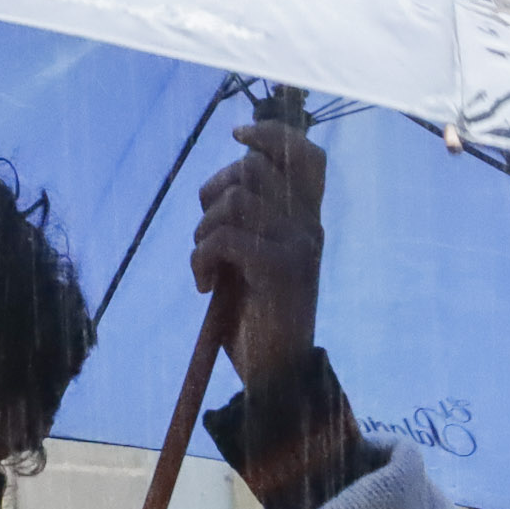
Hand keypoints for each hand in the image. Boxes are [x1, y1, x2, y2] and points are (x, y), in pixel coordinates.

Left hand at [191, 121, 326, 386]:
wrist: (275, 375)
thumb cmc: (257, 318)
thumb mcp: (253, 260)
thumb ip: (249, 222)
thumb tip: (220, 186)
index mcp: (307, 221)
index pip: (306, 155)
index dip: (271, 133)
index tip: (237, 135)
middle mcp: (309, 227)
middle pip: (254, 167)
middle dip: (213, 191)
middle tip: (205, 231)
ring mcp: (298, 246)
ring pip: (236, 198)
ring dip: (203, 230)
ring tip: (204, 264)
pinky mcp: (280, 270)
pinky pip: (225, 237)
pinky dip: (200, 259)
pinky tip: (203, 286)